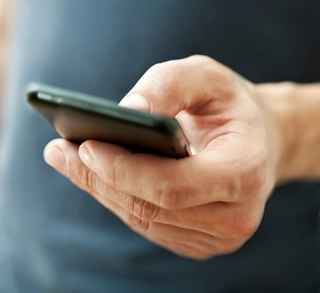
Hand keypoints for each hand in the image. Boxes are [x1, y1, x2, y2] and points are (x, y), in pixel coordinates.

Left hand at [44, 55, 291, 259]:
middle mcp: (236, 216)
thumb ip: (170, 83)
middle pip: (151, 206)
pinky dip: (116, 198)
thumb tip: (126, 109)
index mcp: (246, 172)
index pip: (174, 185)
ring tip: (65, 158)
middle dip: (99, 178)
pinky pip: (146, 224)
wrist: (261, 139)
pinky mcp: (198, 243)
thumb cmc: (230, 104)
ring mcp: (218, 237)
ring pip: (143, 218)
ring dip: (100, 189)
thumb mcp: (208, 75)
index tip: (85, 146)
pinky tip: (92, 174)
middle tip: (59, 151)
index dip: (125, 170)